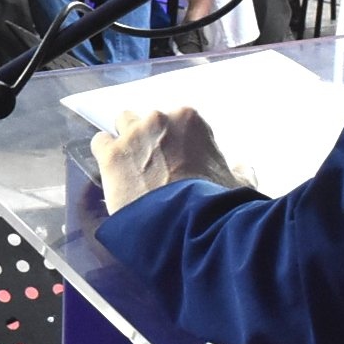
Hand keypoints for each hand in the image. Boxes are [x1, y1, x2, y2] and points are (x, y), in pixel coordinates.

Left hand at [92, 105, 238, 214]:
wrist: (188, 225)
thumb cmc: (215, 204)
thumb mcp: (239, 185)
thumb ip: (240, 171)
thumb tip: (243, 166)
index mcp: (189, 119)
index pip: (175, 118)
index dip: (173, 139)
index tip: (175, 158)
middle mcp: (159, 119)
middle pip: (146, 119)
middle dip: (149, 137)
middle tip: (153, 164)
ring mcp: (133, 135)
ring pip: (121, 124)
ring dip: (125, 141)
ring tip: (131, 167)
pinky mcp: (112, 154)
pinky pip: (99, 142)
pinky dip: (104, 155)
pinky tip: (113, 172)